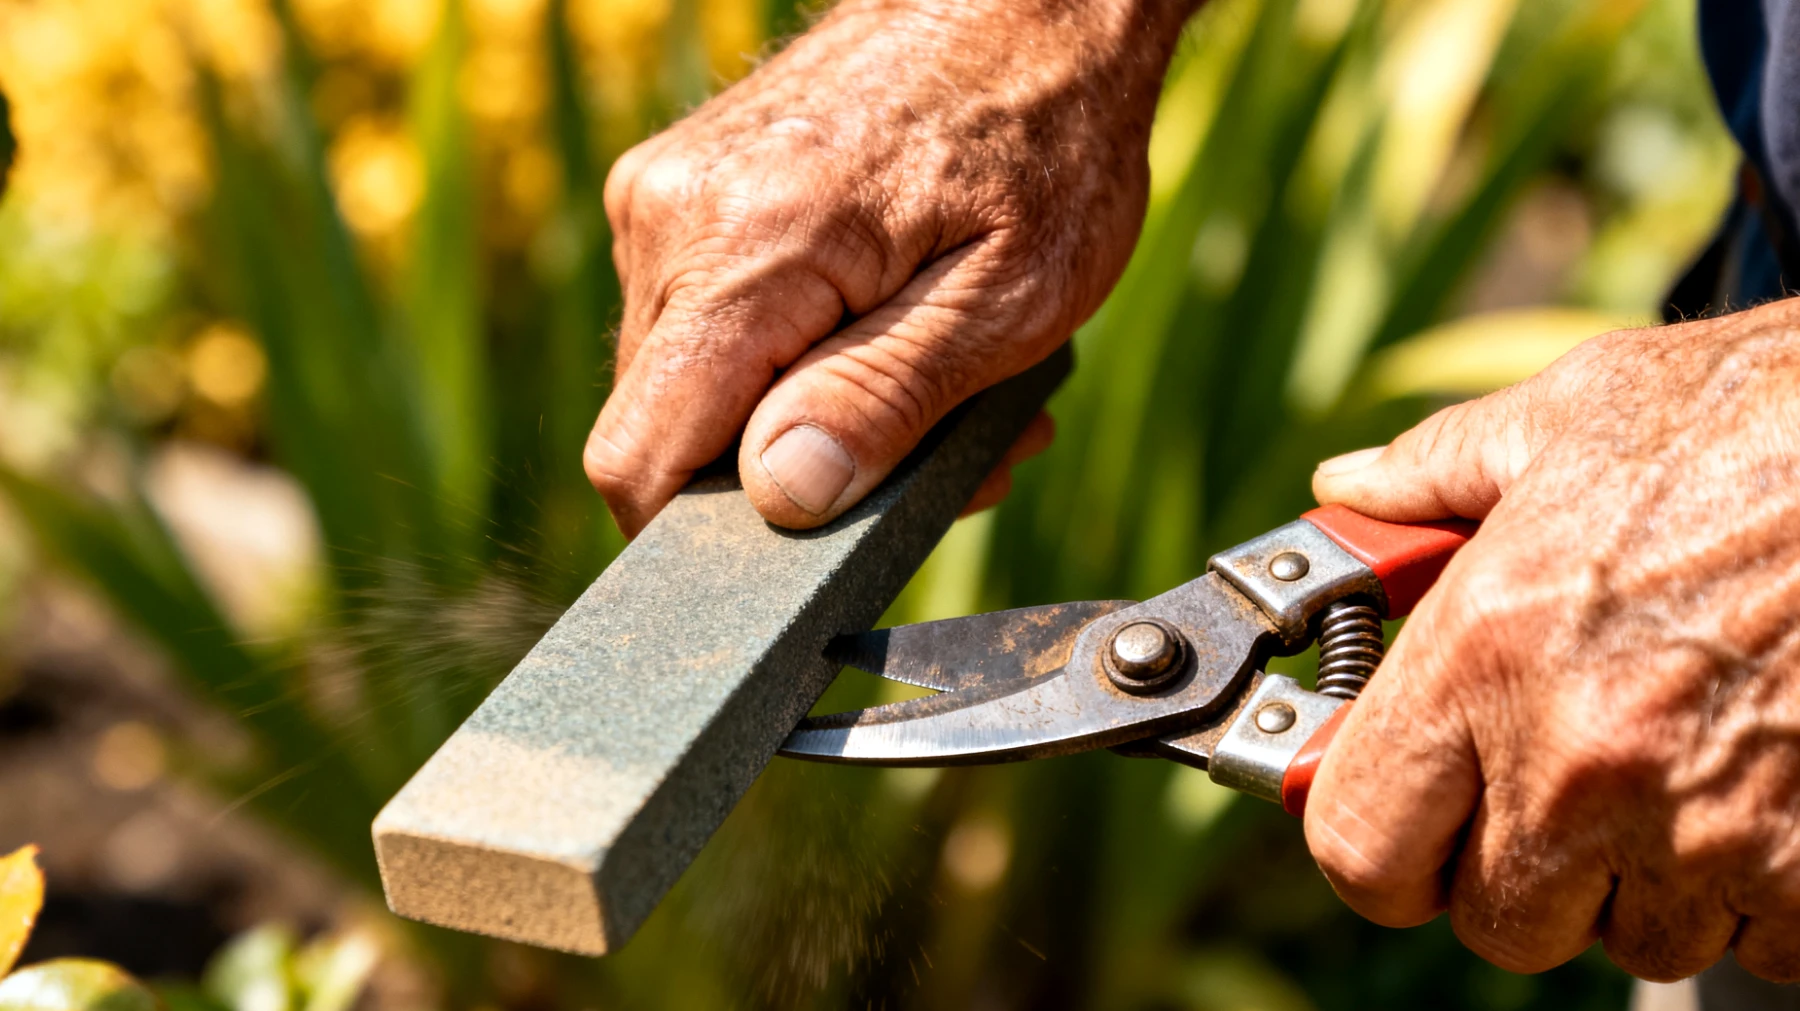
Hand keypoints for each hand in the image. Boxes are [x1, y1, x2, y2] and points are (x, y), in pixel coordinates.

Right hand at [585, 0, 1193, 535]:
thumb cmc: (1043, 138)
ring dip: (799, 417)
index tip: (799, 554)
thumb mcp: (1002, 297)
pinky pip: (707, 322)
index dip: (699, 544)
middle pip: (663, 432)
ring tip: (937, 381)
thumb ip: (881, 399)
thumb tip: (780, 497)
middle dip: (783, 481)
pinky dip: (792, 357)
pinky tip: (891, 334)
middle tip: (935, 457)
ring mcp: (668, 197)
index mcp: (741, 248)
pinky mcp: (687, 193)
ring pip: (690, 383)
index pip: (638, 461)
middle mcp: (670, 217)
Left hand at [1306, 297, 1799, 981]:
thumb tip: (1349, 488)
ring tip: (1684, 754)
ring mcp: (1704, 829)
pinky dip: (1760, 891)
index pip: (1360, 846)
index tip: (1400, 813)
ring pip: (1638, 936)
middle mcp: (1579, 761)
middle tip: (1559, 776)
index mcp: (1484, 652)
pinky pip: (1759, 943)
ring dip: (1647, 874)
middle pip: (1498, 918)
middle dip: (1518, 863)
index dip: (1375, 841)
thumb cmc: (1757, 421)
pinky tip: (1766, 785)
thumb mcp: (1569, 414)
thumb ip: (1435, 472)